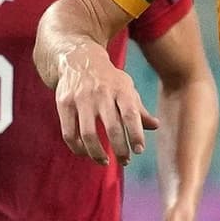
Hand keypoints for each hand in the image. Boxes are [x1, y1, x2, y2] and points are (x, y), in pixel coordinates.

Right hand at [55, 45, 157, 165]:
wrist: (78, 58)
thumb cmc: (108, 79)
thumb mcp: (126, 88)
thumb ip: (139, 109)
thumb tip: (156, 126)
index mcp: (120, 89)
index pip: (131, 114)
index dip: (135, 135)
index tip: (139, 151)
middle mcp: (101, 93)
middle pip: (112, 127)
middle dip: (120, 149)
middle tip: (125, 161)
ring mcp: (81, 98)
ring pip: (88, 134)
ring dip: (97, 154)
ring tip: (105, 162)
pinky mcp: (64, 104)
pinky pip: (69, 133)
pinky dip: (78, 148)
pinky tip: (86, 153)